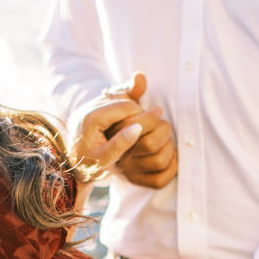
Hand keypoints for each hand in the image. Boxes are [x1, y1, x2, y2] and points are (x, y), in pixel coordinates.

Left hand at [69, 97, 145, 179]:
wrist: (68, 163)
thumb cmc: (86, 165)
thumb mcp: (103, 160)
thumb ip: (119, 145)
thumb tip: (137, 128)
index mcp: (92, 118)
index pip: (126, 107)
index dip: (142, 116)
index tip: (149, 130)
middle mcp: (89, 106)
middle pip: (124, 100)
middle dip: (137, 113)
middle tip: (144, 130)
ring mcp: (89, 105)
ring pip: (119, 98)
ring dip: (130, 111)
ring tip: (135, 129)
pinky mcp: (90, 107)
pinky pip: (113, 101)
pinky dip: (122, 111)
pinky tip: (126, 125)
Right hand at [104, 72, 178, 188]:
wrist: (87, 151)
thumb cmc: (107, 121)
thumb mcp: (112, 101)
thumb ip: (127, 89)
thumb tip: (140, 77)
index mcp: (108, 134)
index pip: (136, 126)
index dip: (149, 116)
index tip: (152, 109)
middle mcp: (116, 155)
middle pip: (149, 143)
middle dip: (160, 127)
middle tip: (159, 120)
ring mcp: (127, 170)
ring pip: (158, 160)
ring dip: (169, 145)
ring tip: (164, 136)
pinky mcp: (135, 180)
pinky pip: (159, 180)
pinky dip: (171, 167)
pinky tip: (170, 154)